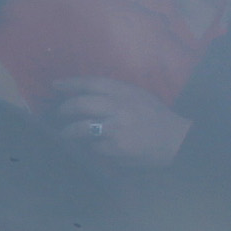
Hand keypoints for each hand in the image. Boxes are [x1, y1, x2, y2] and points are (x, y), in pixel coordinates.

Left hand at [49, 75, 189, 165]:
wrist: (175, 140)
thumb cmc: (155, 116)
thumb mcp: (137, 95)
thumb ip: (114, 92)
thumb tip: (85, 93)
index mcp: (124, 91)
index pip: (91, 83)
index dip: (70, 83)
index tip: (56, 85)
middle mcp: (118, 107)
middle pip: (81, 104)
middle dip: (65, 109)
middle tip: (60, 113)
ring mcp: (115, 128)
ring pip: (81, 128)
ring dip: (69, 131)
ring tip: (65, 133)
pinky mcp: (115, 148)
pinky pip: (94, 147)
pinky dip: (91, 147)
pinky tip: (92, 147)